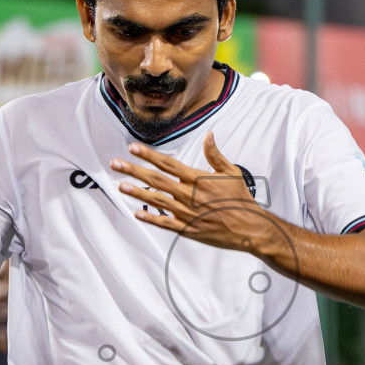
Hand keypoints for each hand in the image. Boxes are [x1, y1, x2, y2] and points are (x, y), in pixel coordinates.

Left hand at [111, 132, 268, 252]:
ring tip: (120, 185)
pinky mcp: (187, 229)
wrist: (249, 228)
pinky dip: (151, 217)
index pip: (167, 164)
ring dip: (136, 192)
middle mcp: (188, 195)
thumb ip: (215, 154)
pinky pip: (165, 223)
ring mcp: (186, 213)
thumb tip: (208, 135)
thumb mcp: (231, 172)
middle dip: (133, 171)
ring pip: (156, 200)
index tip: (132, 148)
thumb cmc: (240, 199)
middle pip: (155, 180)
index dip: (148, 155)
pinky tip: (137, 213)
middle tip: (115, 163)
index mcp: (197, 179)